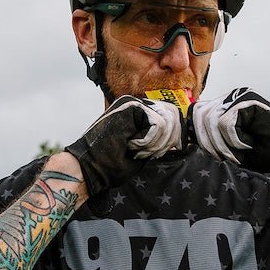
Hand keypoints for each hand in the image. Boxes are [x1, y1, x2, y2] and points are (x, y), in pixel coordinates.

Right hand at [65, 96, 184, 195]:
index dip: (171, 138)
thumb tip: (180, 137)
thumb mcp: (143, 150)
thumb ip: (159, 139)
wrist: (89, 167)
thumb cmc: (112, 164)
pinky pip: (158, 124)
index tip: (156, 153)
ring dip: (156, 143)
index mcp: (139, 113)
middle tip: (147, 153)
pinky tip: (132, 145)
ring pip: (166, 121)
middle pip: (172, 116)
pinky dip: (149, 141)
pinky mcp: (130, 106)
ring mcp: (133, 102)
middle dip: (166, 141)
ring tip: (137, 150)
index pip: (170, 117)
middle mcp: (136, 104)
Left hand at [191, 87, 269, 183]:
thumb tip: (188, 134)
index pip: (196, 114)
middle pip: (199, 116)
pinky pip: (224, 122)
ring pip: (210, 120)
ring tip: (242, 150)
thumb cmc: (266, 153)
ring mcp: (239, 96)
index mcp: (226, 107)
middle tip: (229, 156)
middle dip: (209, 142)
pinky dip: (234, 139)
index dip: (199, 136)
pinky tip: (249, 143)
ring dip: (223, 143)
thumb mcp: (231, 148)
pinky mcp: (247, 100)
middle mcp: (230, 98)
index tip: (214, 153)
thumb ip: (211, 138)